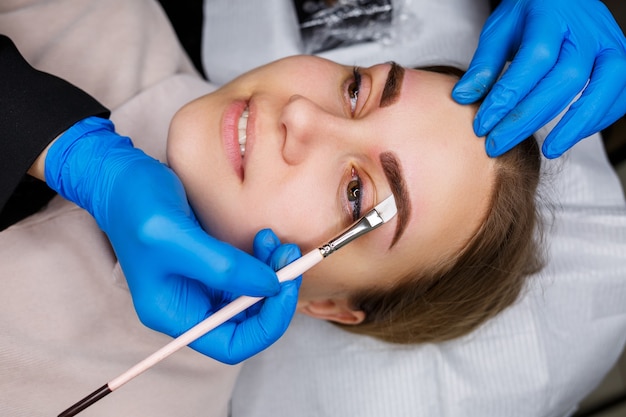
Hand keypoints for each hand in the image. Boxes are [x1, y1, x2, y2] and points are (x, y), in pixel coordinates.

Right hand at [44, 117, 300, 362]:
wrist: (121, 177)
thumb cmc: (135, 206)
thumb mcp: (175, 237)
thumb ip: (223, 267)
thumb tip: (271, 286)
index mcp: (174, 314)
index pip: (231, 346)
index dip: (266, 325)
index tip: (285, 289)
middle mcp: (189, 306)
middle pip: (247, 321)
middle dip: (275, 293)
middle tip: (288, 258)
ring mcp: (201, 284)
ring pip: (251, 295)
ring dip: (271, 272)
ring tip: (276, 242)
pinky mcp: (209, 263)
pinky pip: (246, 272)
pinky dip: (262, 259)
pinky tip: (264, 237)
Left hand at [452, 0, 625, 157]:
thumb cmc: (529, 15)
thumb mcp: (500, 29)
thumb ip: (485, 64)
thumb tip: (462, 98)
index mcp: (552, 17)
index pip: (533, 62)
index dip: (508, 97)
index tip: (483, 124)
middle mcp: (587, 31)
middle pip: (566, 80)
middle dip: (529, 118)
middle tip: (498, 143)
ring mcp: (609, 45)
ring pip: (604, 88)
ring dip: (577, 124)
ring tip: (550, 150)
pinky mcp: (620, 60)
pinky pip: (620, 94)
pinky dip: (599, 118)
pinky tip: (572, 134)